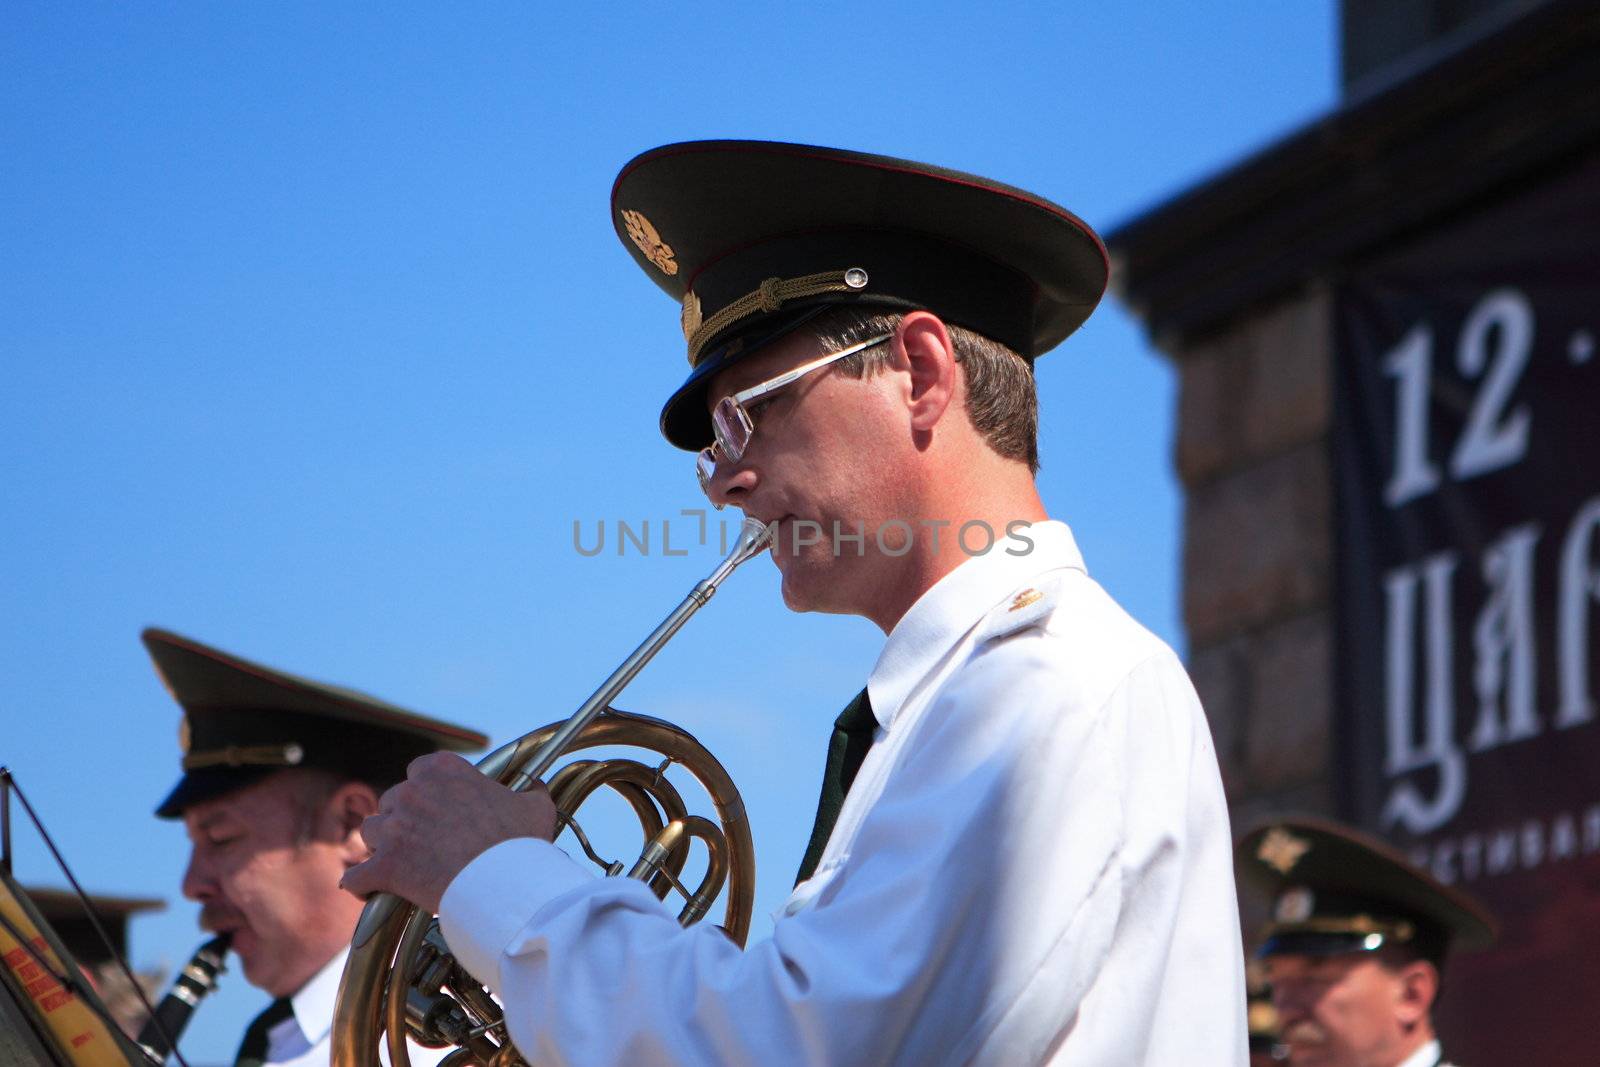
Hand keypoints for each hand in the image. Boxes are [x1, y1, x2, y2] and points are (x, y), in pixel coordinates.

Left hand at [341, 752, 558, 912]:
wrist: (506, 885)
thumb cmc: (520, 845)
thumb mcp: (535, 807)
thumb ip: (530, 790)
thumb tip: (534, 785)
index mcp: (444, 770)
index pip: (419, 770)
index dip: (426, 791)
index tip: (437, 809)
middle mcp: (413, 792)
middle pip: (392, 801)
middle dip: (403, 819)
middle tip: (424, 841)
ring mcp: (394, 828)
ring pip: (371, 832)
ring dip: (382, 847)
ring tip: (402, 864)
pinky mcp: (385, 865)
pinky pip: (357, 875)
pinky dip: (363, 884)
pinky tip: (370, 889)